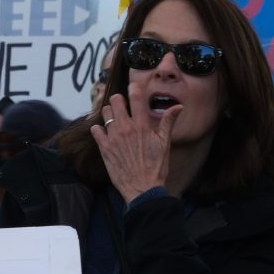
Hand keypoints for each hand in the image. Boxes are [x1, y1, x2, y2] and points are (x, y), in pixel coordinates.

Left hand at [92, 86, 174, 202]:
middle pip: (115, 101)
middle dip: (118, 99)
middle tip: (122, 104)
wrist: (143, 188)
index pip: (136, 98)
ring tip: (114, 118)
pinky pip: (95, 130)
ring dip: (109, 112)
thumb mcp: (165, 143)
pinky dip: (98, 128)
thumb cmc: (156, 166)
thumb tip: (178, 106)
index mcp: (142, 125)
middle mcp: (126, 128)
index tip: (133, 86)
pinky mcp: (104, 148)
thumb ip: (168, 122)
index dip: (134, 88)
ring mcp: (113, 137)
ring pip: (104, 113)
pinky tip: (104, 132)